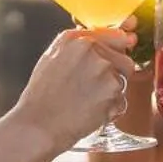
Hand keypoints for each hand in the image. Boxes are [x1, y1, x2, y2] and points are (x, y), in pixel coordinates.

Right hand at [10, 29, 135, 149]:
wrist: (37, 126)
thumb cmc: (41, 97)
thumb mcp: (52, 59)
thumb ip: (79, 47)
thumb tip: (116, 40)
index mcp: (75, 38)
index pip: (116, 35)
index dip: (118, 51)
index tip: (113, 61)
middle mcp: (91, 49)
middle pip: (124, 59)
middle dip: (115, 74)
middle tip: (91, 89)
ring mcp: (103, 69)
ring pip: (123, 80)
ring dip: (111, 92)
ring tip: (86, 101)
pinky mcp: (112, 91)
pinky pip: (121, 100)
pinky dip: (110, 109)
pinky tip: (89, 112)